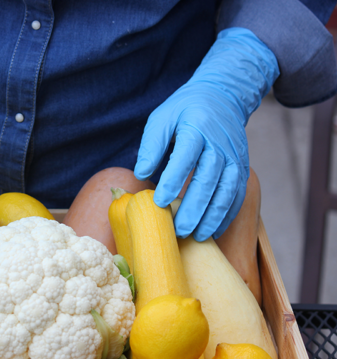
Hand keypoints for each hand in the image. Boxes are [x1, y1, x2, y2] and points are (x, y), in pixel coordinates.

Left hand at [134, 28, 278, 240]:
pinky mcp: (243, 168)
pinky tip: (213, 231)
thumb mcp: (163, 117)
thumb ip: (152, 144)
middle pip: (208, 180)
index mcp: (197, 128)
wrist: (224, 97)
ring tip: (196, 237)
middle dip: (194, 208)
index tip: (159, 202)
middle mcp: (220, 144)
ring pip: (226, 191)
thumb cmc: (186, 110)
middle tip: (179, 230)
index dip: (173, 181)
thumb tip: (140, 174)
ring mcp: (235, 158)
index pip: (186, 157)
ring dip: (212, 217)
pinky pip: (237, 195)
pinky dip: (227, 215)